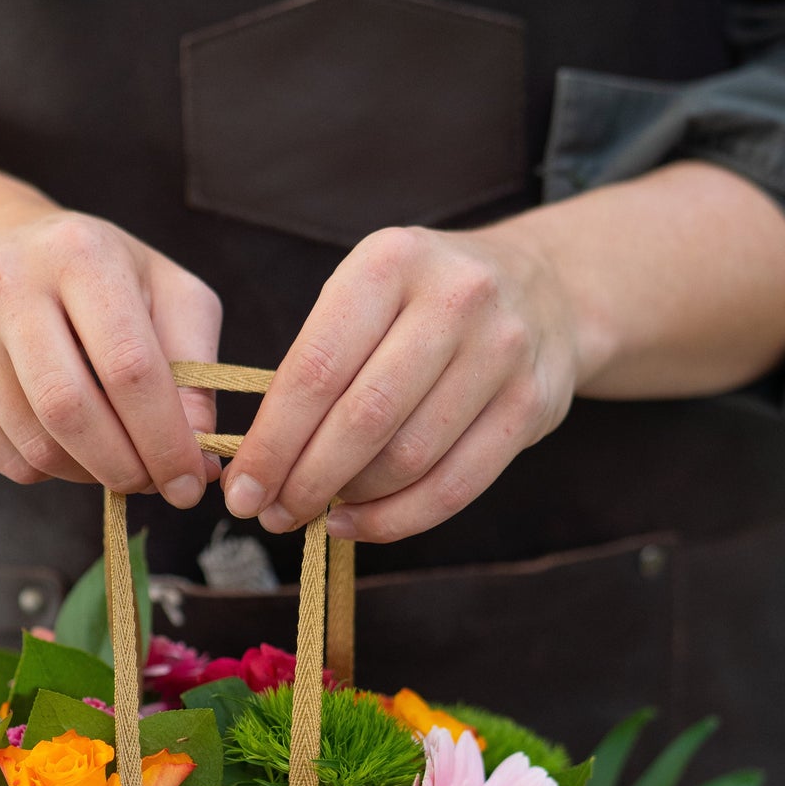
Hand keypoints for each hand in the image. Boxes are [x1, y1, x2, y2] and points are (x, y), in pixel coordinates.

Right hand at [0, 206, 223, 502]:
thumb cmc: (95, 277)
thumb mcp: (165, 292)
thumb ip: (195, 367)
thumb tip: (198, 453)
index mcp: (81, 253)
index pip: (129, 367)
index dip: (166, 438)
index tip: (191, 479)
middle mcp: (10, 283)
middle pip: (71, 410)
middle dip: (125, 466)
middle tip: (154, 484)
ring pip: (36, 444)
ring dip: (90, 474)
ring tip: (117, 461)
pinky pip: (4, 456)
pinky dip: (49, 471)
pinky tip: (69, 446)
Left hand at [223, 223, 587, 542]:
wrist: (543, 288)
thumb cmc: (425, 303)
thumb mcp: (370, 294)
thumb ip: (318, 361)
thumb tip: (259, 463)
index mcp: (391, 262)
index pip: (317, 368)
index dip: (273, 441)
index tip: (241, 489)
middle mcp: (454, 299)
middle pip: (363, 418)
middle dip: (305, 480)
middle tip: (271, 514)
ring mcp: (501, 351)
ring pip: (408, 456)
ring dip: (349, 502)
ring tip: (313, 515)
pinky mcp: (533, 403)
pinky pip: (456, 485)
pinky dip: (397, 519)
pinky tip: (356, 524)